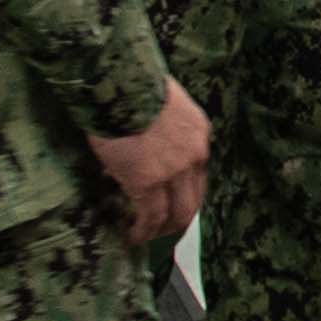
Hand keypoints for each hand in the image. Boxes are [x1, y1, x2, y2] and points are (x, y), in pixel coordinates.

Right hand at [93, 78, 211, 244]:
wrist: (122, 84)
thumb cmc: (134, 83)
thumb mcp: (163, 101)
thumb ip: (162, 124)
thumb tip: (142, 141)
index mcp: (199, 131)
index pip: (198, 170)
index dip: (185, 190)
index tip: (173, 200)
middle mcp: (195, 154)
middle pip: (195, 198)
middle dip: (181, 218)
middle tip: (166, 229)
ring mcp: (174, 171)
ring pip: (177, 212)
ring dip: (163, 229)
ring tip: (147, 237)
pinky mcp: (148, 182)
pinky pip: (151, 216)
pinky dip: (144, 231)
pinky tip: (134, 237)